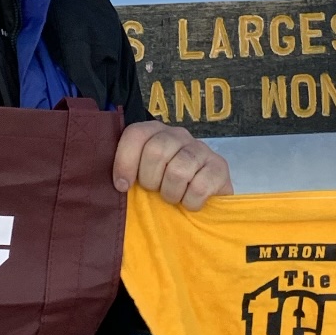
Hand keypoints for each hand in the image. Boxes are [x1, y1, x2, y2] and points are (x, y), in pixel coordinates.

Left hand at [113, 121, 232, 210]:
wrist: (205, 199)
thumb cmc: (165, 187)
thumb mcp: (142, 176)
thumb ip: (126, 173)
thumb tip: (116, 184)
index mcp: (155, 132)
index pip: (136, 134)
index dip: (125, 161)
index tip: (122, 186)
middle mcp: (179, 135)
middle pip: (156, 151)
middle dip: (151, 180)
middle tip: (156, 191)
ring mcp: (201, 149)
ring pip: (178, 170)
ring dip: (171, 194)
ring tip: (174, 198)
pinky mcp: (220, 166)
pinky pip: (199, 187)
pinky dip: (190, 202)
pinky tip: (190, 202)